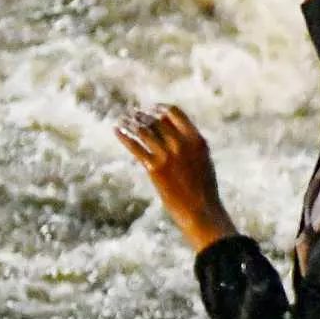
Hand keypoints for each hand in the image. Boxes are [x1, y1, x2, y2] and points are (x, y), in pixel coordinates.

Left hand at [115, 104, 240, 253]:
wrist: (200, 210)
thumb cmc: (202, 188)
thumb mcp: (202, 161)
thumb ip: (188, 145)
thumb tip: (171, 134)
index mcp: (197, 139)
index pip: (175, 113)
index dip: (160, 108)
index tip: (150, 108)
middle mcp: (182, 144)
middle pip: (157, 120)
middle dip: (142, 115)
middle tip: (132, 113)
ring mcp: (168, 155)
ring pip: (144, 131)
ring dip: (131, 122)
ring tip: (123, 119)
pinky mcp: (154, 168)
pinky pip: (135, 147)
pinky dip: (124, 136)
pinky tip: (117, 130)